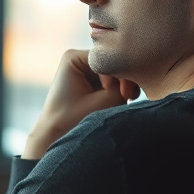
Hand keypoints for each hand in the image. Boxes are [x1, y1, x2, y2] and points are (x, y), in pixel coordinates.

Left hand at [23, 49, 138, 159]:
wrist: (54, 137)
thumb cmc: (73, 121)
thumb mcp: (105, 101)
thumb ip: (125, 85)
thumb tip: (140, 73)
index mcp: (73, 57)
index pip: (108, 56)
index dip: (121, 74)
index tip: (124, 95)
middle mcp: (78, 58)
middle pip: (112, 62)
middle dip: (123, 81)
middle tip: (127, 98)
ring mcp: (84, 69)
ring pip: (114, 72)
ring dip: (122, 87)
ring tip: (123, 101)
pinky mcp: (91, 80)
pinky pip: (112, 80)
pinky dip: (118, 90)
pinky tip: (120, 100)